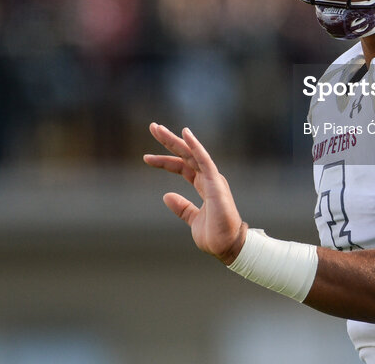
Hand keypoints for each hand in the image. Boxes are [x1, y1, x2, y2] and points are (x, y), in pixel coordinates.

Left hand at [144, 123, 246, 264]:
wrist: (229, 247)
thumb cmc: (215, 236)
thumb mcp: (193, 220)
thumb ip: (182, 208)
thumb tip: (167, 196)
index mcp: (204, 186)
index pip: (182, 167)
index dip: (165, 161)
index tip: (146, 158)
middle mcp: (209, 178)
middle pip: (186, 155)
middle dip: (168, 141)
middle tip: (153, 127)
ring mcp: (213, 179)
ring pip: (191, 153)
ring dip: (175, 140)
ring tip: (158, 128)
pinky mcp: (216, 183)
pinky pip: (204, 160)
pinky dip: (195, 146)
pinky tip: (185, 134)